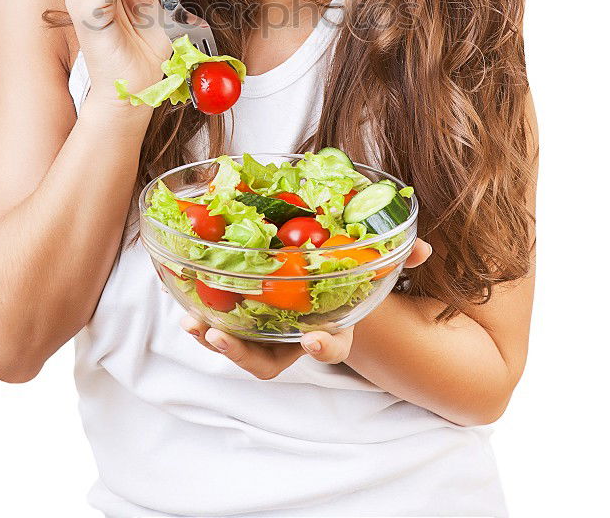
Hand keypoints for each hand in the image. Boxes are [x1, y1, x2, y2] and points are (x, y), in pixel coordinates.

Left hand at [180, 237, 432, 378]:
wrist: (319, 273)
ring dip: (215, 338)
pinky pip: (220, 326)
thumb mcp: (369, 261)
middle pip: (269, 361)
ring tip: (195, 325)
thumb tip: (424, 248)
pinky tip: (186, 309)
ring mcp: (265, 332)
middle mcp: (293, 336)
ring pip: (239, 349)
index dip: (324, 345)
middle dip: (244, 353)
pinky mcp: (241, 319)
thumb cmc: (344, 269)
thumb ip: (395, 257)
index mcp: (328, 325)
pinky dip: (202, 320)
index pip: (331, 344)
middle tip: (221, 336)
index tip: (314, 339)